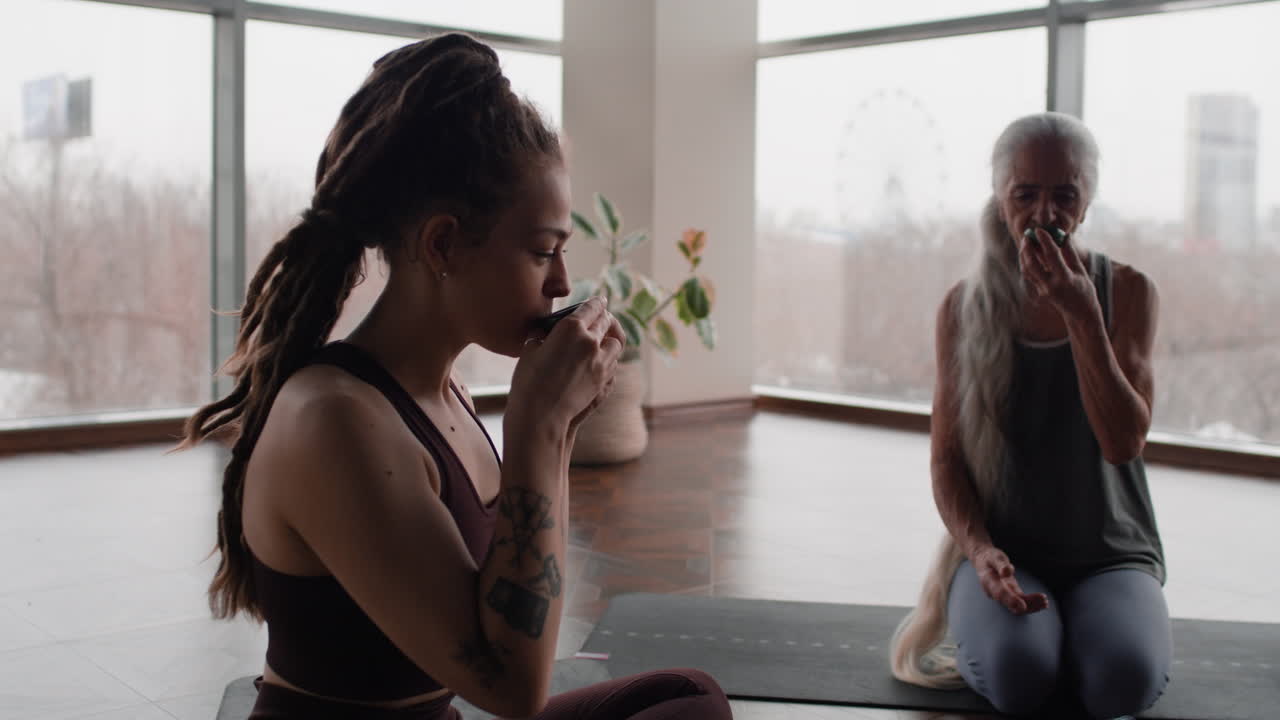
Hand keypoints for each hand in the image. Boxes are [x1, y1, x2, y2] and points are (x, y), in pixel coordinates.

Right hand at [508, 297, 624, 431]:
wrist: (540, 415)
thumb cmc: (528, 381)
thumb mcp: (530, 349)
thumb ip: (541, 334)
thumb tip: (544, 330)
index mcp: (570, 327)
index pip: (591, 307)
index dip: (597, 303)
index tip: (600, 301)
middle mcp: (590, 341)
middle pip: (606, 321)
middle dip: (604, 317)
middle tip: (601, 318)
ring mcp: (600, 361)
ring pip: (616, 342)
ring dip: (610, 338)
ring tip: (603, 340)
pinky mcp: (604, 379)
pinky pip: (614, 362)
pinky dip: (610, 357)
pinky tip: (601, 359)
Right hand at [971, 545, 1048, 615]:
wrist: (983, 561)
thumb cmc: (989, 557)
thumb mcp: (994, 557)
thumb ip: (1000, 564)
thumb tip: (1007, 572)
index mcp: (989, 582)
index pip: (1000, 593)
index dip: (1011, 600)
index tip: (1022, 606)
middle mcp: (995, 592)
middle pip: (1010, 604)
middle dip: (1027, 605)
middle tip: (1043, 601)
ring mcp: (1004, 595)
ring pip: (1017, 606)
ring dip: (1032, 606)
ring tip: (1045, 602)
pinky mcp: (1011, 594)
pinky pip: (1021, 602)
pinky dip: (1032, 603)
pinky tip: (1043, 602)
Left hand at [1018, 229, 1098, 322]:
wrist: (1080, 314)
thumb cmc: (1085, 291)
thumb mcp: (1081, 272)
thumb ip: (1070, 254)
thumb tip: (1065, 235)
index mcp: (1064, 279)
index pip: (1051, 256)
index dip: (1045, 241)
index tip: (1040, 229)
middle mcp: (1050, 285)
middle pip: (1032, 264)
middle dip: (1028, 248)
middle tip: (1028, 234)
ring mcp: (1042, 290)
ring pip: (1027, 270)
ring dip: (1024, 254)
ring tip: (1027, 241)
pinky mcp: (1039, 291)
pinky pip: (1029, 275)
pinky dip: (1026, 262)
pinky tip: (1029, 253)